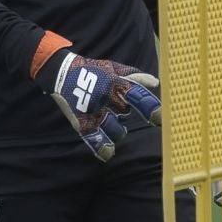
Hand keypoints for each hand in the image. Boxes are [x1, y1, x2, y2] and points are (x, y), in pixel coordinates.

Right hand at [33, 48, 161, 161]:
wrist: (60, 73)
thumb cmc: (91, 70)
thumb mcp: (113, 68)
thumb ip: (135, 76)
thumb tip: (156, 83)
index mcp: (113, 82)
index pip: (136, 95)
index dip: (150, 107)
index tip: (161, 118)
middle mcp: (104, 97)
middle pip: (125, 112)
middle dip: (137, 114)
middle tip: (155, 120)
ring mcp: (92, 111)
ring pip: (116, 129)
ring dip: (119, 130)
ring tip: (116, 127)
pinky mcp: (82, 122)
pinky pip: (94, 139)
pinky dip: (102, 148)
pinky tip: (108, 153)